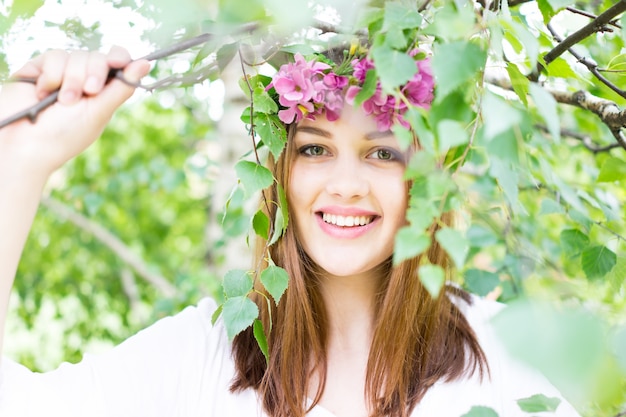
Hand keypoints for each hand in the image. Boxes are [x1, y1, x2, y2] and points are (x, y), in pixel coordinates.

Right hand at [0, 46, 149, 178]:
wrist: (24, 144)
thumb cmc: (64, 136)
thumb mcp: (99, 112)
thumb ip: (121, 87)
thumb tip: (147, 64)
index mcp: (102, 92)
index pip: (117, 63)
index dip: (120, 57)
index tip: (118, 62)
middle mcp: (83, 80)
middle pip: (98, 57)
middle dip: (93, 74)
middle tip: (87, 93)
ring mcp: (61, 74)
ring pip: (76, 55)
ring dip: (71, 79)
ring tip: (62, 101)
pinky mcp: (39, 68)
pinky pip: (53, 56)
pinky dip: (52, 75)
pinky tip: (43, 93)